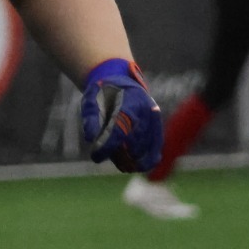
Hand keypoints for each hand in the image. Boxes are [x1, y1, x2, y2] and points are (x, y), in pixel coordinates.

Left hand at [79, 58, 162, 172]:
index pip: (119, 130)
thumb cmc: (103, 93)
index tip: (96, 157)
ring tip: (122, 165)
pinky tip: (139, 166)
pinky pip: (156, 145)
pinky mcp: (158, 125)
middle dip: (120, 155)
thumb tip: (91, 138)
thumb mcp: (91, 100)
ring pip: (145, 147)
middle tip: (107, 157)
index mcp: (128, 102)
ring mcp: (154, 118)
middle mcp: (145, 110)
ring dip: (132, 160)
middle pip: (134, 142)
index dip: (107, 146)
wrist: (121, 82)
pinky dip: (149, 159)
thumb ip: (91, 118)